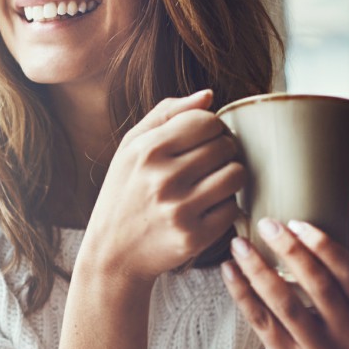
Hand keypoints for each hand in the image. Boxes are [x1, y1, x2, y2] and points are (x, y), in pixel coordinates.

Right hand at [83, 89, 244, 282]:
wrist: (112, 253)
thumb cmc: (124, 194)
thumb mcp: (130, 149)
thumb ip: (166, 115)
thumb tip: (208, 95)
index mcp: (147, 151)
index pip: (206, 121)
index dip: (211, 128)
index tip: (202, 140)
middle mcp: (162, 178)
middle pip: (225, 146)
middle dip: (222, 152)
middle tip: (207, 165)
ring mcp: (180, 209)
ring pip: (236, 174)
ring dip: (230, 177)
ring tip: (211, 183)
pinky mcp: (194, 236)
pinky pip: (233, 208)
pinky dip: (225, 206)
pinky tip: (206, 208)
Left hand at [222, 219, 348, 348]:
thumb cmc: (331, 331)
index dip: (325, 247)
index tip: (297, 223)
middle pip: (318, 287)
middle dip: (291, 251)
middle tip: (267, 224)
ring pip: (284, 303)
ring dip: (258, 269)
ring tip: (238, 244)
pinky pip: (259, 319)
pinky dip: (241, 291)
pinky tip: (228, 269)